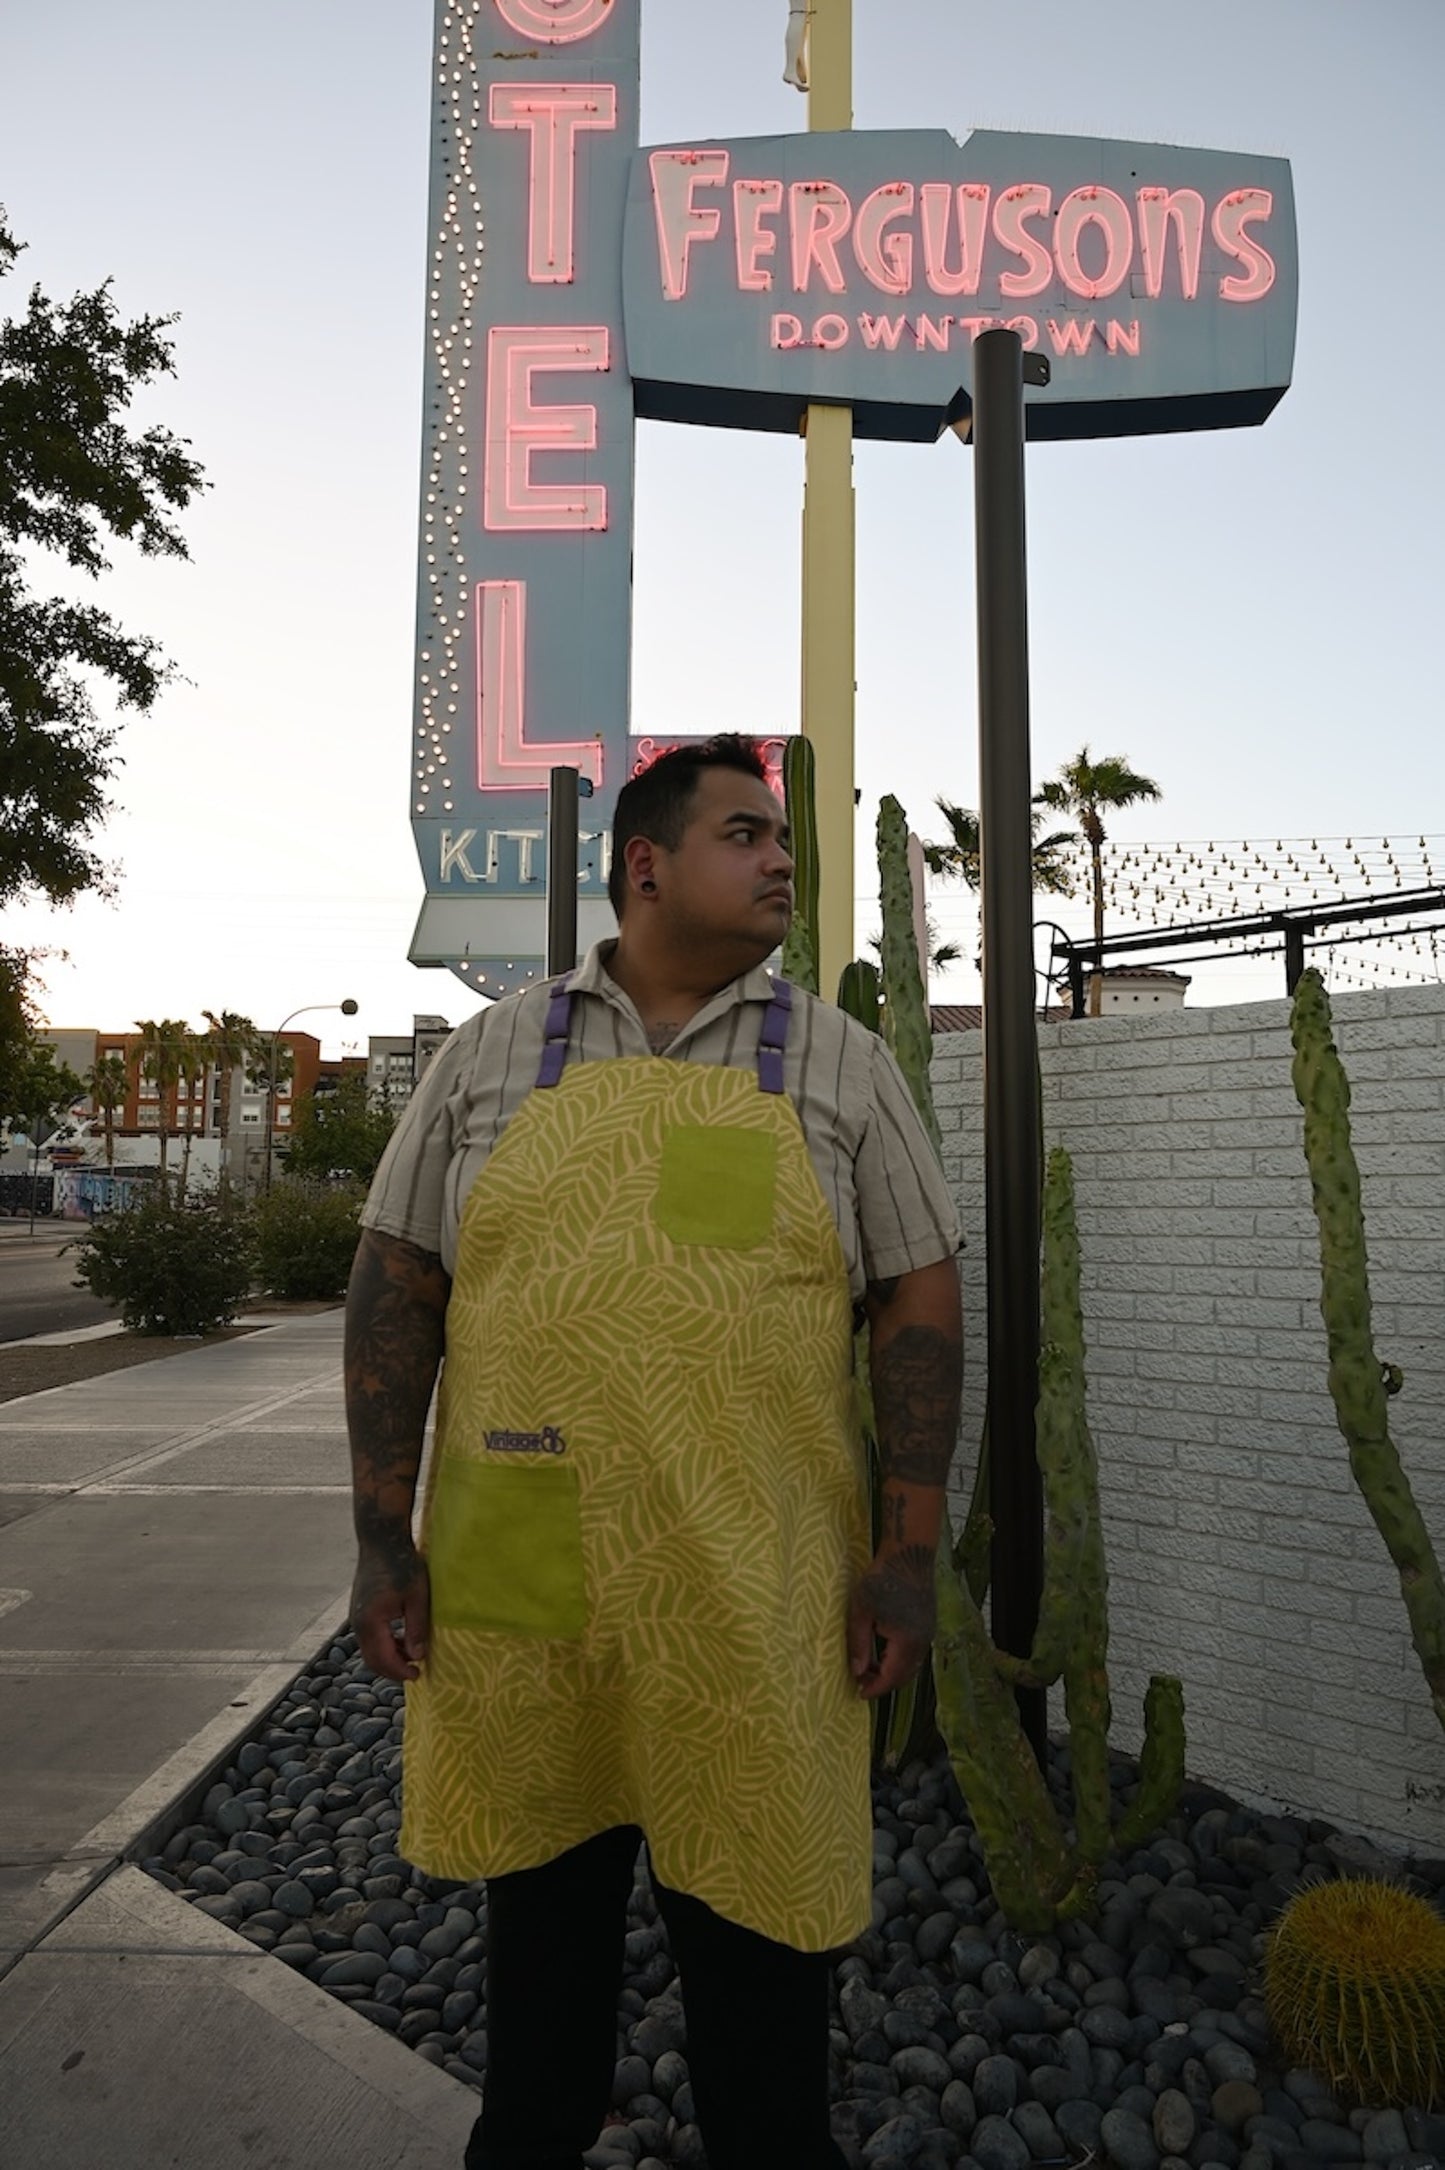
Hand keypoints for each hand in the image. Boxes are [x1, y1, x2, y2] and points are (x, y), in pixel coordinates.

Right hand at [351, 1539, 430, 1682]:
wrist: (382, 1539)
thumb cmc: (402, 1564)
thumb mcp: (417, 1597)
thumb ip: (416, 1627)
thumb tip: (418, 1656)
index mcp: (370, 1622)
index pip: (383, 1659)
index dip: (400, 1671)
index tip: (418, 1674)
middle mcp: (357, 1623)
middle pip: (372, 1659)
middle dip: (392, 1669)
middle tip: (415, 1670)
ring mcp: (355, 1616)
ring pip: (369, 1648)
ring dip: (388, 1656)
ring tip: (412, 1654)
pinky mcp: (358, 1609)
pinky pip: (369, 1636)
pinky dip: (383, 1644)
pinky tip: (401, 1638)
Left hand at [847, 1545, 935, 1700]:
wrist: (910, 1553)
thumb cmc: (882, 1578)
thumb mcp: (861, 1610)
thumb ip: (858, 1643)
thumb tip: (856, 1672)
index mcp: (906, 1642)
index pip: (891, 1677)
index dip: (875, 1688)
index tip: (859, 1693)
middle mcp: (922, 1642)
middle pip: (904, 1676)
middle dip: (883, 1683)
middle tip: (861, 1682)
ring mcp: (928, 1633)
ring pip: (911, 1665)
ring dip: (892, 1672)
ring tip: (869, 1668)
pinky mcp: (929, 1624)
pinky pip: (915, 1653)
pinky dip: (900, 1660)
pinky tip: (883, 1652)